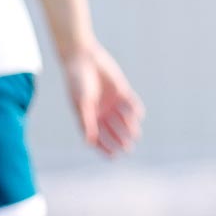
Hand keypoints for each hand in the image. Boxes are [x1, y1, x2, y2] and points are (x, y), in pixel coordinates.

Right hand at [62, 41, 144, 155]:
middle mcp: (102, 112)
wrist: (83, 58)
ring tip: (135, 134)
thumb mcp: (81, 103)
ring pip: (124, 119)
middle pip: (113, 131)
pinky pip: (131, 104)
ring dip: (129, 127)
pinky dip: (135, 110)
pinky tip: (139, 115)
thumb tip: (89, 141)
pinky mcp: (122, 91)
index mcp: (89, 117)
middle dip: (120, 140)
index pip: (98, 137)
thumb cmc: (77, 81)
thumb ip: (86, 121)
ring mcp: (112, 102)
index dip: (105, 147)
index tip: (113, 156)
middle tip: (127, 148)